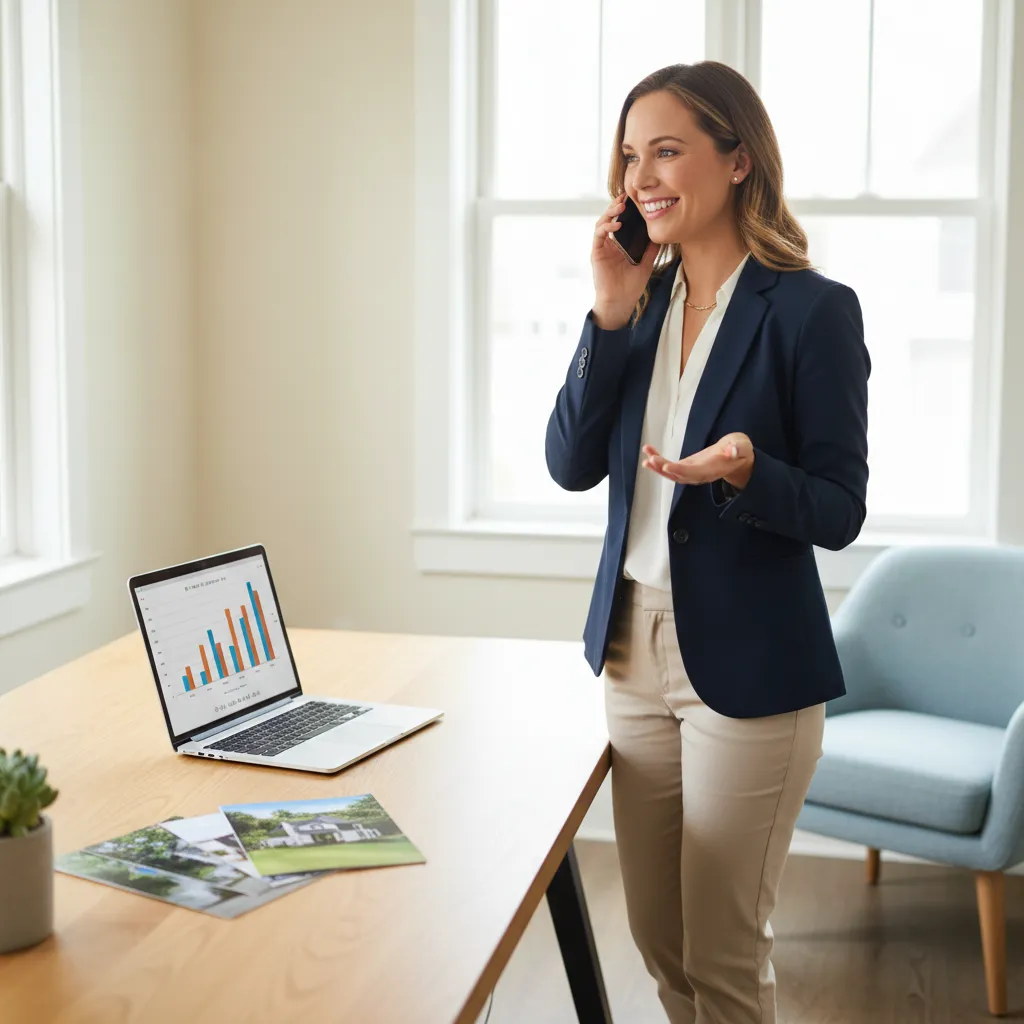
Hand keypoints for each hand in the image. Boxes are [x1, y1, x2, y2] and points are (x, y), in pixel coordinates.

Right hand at [591, 194, 658, 329]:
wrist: (621, 303)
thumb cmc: (631, 286)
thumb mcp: (646, 263)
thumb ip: (652, 249)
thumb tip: (662, 233)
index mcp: (620, 245)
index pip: (622, 221)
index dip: (626, 210)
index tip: (635, 199)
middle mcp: (609, 244)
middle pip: (610, 218)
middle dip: (616, 206)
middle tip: (626, 196)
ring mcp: (602, 248)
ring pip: (602, 223)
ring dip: (610, 213)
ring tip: (621, 206)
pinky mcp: (596, 253)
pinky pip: (598, 235)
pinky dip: (606, 227)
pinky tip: (617, 225)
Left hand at [641, 432, 754, 488]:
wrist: (737, 459)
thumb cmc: (740, 450)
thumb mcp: (743, 446)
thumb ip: (738, 449)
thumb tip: (732, 451)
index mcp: (713, 469)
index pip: (694, 472)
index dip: (680, 470)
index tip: (666, 466)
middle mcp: (700, 474)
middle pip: (680, 476)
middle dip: (665, 469)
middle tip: (652, 460)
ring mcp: (693, 472)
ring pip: (673, 474)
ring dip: (658, 467)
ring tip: (647, 457)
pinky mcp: (688, 467)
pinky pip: (672, 468)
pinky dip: (659, 462)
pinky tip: (649, 452)